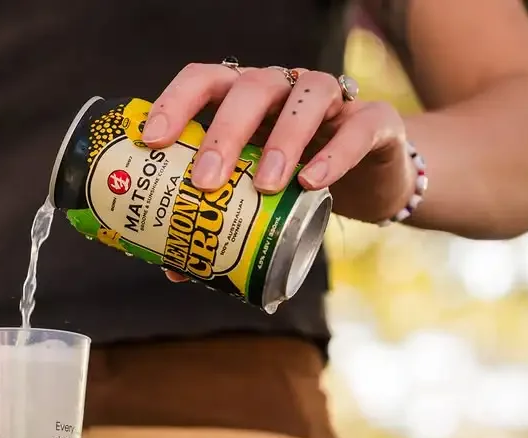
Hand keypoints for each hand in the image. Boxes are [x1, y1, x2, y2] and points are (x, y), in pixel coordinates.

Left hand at [142, 63, 416, 281]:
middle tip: (206, 180)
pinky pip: (358, 128)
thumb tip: (173, 267)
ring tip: (264, 187)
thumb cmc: (298, 182)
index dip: (175, 103)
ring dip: (281, 140)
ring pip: (306, 97)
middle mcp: (284, 88)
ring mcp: (331, 100)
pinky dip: (334, 155)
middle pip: (251, 87)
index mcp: (244, 98)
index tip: (152, 142)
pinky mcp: (375, 121)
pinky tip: (312, 184)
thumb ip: (219, 222)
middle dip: (224, 132)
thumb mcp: (256, 197)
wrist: (372, 182)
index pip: (205, 81)